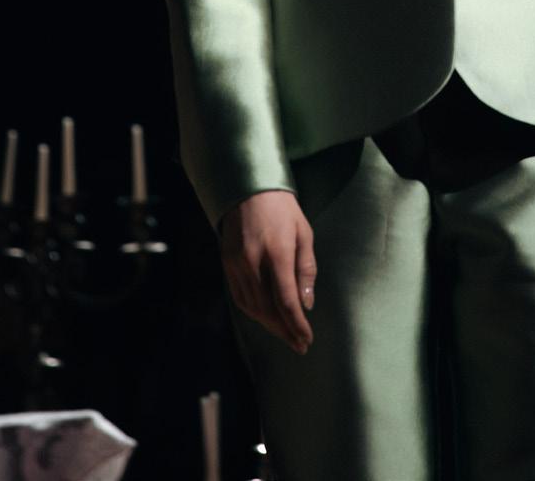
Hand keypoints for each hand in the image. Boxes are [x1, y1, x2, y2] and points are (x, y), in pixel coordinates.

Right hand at [219, 190, 316, 355]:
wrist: (248, 190)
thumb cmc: (283, 210)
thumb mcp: (304, 233)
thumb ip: (306, 269)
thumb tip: (306, 304)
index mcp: (277, 253)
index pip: (286, 300)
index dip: (297, 324)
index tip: (307, 339)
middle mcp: (253, 262)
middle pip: (268, 309)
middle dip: (285, 331)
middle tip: (300, 344)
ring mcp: (237, 265)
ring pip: (253, 307)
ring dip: (270, 326)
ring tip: (287, 335)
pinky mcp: (227, 265)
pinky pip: (240, 298)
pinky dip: (254, 313)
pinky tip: (266, 319)